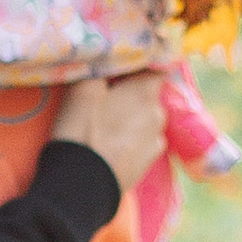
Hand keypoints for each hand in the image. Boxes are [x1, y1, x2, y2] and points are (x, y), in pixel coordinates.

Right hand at [48, 66, 167, 192]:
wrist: (83, 183)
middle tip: (106, 100)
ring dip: (131, 119)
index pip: (154, 68)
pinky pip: (143, 142)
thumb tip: (108, 57)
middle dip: (131, 95)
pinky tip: (112, 146)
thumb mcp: (82, 88)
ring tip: (106, 127)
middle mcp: (159, 113)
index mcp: (146, 91)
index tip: (120, 71)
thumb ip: (100, 68)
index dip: (137, 68)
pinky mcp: (150, 163)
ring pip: (146, 120)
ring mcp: (157, 140)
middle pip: (148, 95)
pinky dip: (131, 140)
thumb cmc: (82, 129)